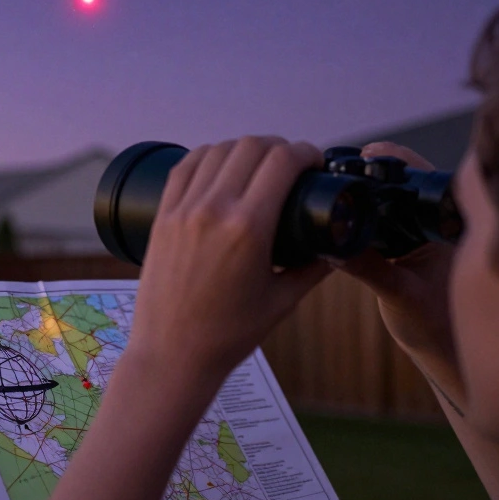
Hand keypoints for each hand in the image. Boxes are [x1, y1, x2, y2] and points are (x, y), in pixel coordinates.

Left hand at [128, 136, 333, 385]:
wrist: (172, 353)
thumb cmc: (229, 334)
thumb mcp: (283, 300)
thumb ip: (314, 267)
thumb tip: (336, 245)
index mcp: (249, 228)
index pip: (282, 161)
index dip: (306, 152)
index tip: (315, 161)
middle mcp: (214, 210)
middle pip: (252, 146)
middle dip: (279, 147)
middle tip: (292, 163)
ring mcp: (183, 210)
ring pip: (218, 150)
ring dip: (244, 148)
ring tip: (259, 164)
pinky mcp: (163, 216)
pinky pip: (185, 167)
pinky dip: (208, 156)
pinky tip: (220, 163)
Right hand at [330, 142, 458, 385]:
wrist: (444, 352)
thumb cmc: (436, 327)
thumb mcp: (399, 295)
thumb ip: (369, 268)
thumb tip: (333, 245)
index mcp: (445, 225)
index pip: (419, 175)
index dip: (391, 158)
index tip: (364, 154)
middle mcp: (434, 222)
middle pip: (400, 177)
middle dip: (370, 169)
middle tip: (341, 166)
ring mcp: (418, 231)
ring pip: (389, 195)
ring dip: (365, 189)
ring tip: (337, 183)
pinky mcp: (401, 243)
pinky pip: (380, 214)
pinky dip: (362, 211)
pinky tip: (342, 214)